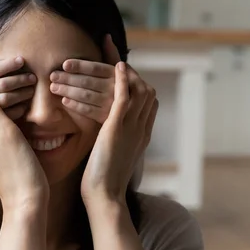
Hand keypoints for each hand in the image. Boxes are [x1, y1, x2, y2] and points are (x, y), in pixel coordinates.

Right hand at [0, 48, 35, 119]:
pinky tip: (24, 106)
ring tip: (31, 90)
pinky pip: (11, 114)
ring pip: (7, 98)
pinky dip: (20, 109)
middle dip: (20, 78)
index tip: (21, 60)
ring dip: (22, 92)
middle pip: (3, 84)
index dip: (8, 64)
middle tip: (32, 77)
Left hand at [49, 34, 120, 123]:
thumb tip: (106, 36)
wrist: (133, 113)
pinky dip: (75, 105)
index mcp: (118, 74)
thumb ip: (112, 55)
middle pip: (88, 81)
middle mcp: (116, 87)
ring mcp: (112, 103)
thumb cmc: (122, 88)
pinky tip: (64, 101)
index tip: (64, 64)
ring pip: (85, 95)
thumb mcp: (121, 72)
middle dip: (68, 78)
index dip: (80, 66)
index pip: (96, 68)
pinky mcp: (107, 117)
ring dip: (68, 90)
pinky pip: (88, 110)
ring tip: (53, 87)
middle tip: (52, 76)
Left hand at [80, 61, 157, 206]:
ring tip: (117, 59)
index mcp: (141, 136)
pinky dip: (123, 79)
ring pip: (137, 90)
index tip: (127, 71)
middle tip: (118, 54)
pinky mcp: (118, 127)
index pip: (146, 103)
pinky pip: (125, 97)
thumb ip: (115, 142)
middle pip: (145, 92)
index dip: (138, 85)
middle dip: (132, 72)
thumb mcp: (113, 156)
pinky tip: (118, 65)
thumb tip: (107, 136)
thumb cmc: (103, 181)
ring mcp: (132, 127)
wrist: (104, 195)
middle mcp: (141, 129)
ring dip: (125, 72)